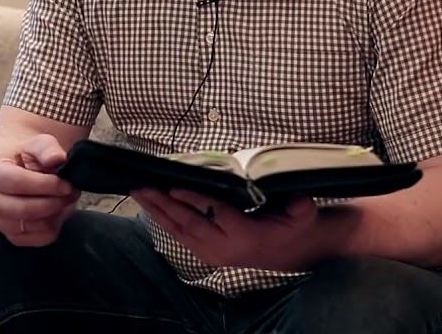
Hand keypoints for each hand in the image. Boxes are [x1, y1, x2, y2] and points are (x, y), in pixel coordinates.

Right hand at [0, 134, 79, 246]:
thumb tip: (57, 159)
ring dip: (58, 213)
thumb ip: (46, 148)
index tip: (66, 182)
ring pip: (38, 226)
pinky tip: (57, 210)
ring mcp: (1, 222)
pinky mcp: (14, 237)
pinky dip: (55, 225)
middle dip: (56, 201)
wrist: (9, 172)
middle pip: (28, 210)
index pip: (19, 183)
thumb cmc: (24, 157)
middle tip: (71, 190)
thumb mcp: (35, 144)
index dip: (47, 185)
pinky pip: (42, 238)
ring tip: (65, 197)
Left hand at [131, 189, 318, 270]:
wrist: (288, 252)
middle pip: (188, 224)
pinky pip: (180, 236)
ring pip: (179, 231)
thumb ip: (301, 209)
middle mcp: (223, 247)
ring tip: (138, 193)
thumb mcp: (302, 216)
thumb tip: (300, 202)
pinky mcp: (205, 254)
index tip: (173, 187)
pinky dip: (164, 221)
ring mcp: (212, 253)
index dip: (194, 200)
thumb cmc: (291, 227)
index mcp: (244, 236)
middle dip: (164, 205)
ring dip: (157, 212)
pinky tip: (151, 207)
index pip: (214, 214)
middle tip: (143, 187)